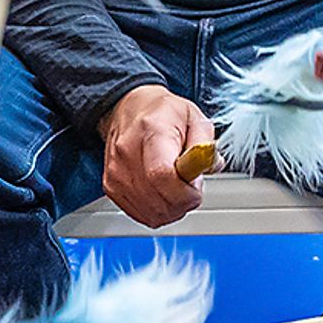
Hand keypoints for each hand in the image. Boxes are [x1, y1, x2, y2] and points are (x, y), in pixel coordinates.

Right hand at [100, 84, 213, 227]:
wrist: (129, 109)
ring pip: (151, 213)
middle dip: (183, 202)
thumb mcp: (194, 117)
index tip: (196, 189)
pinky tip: (163, 194)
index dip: (185, 192)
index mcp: (152, 130)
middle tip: (190, 186)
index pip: (162, 175)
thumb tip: (211, 166)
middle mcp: (128, 152)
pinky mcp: (111, 186)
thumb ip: (206, 145)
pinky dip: (157, 211)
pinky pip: (141, 214)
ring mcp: (117, 171)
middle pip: (158, 200)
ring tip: (177, 189)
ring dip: (172, 209)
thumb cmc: (162, 113)